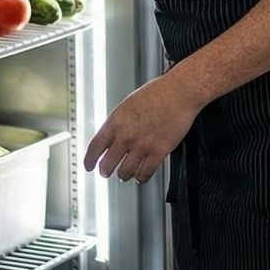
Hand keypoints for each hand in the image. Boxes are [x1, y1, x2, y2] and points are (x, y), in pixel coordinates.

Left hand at [85, 74, 204, 183]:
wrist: (180, 91)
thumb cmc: (158, 92)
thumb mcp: (129, 104)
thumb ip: (119, 122)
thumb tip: (112, 136)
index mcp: (116, 121)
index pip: (95, 147)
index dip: (90, 160)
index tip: (89, 166)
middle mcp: (126, 135)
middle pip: (108, 164)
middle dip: (106, 171)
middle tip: (107, 172)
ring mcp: (142, 145)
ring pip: (125, 172)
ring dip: (124, 175)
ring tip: (126, 175)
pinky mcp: (159, 151)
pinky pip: (145, 172)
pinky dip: (142, 177)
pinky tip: (142, 176)